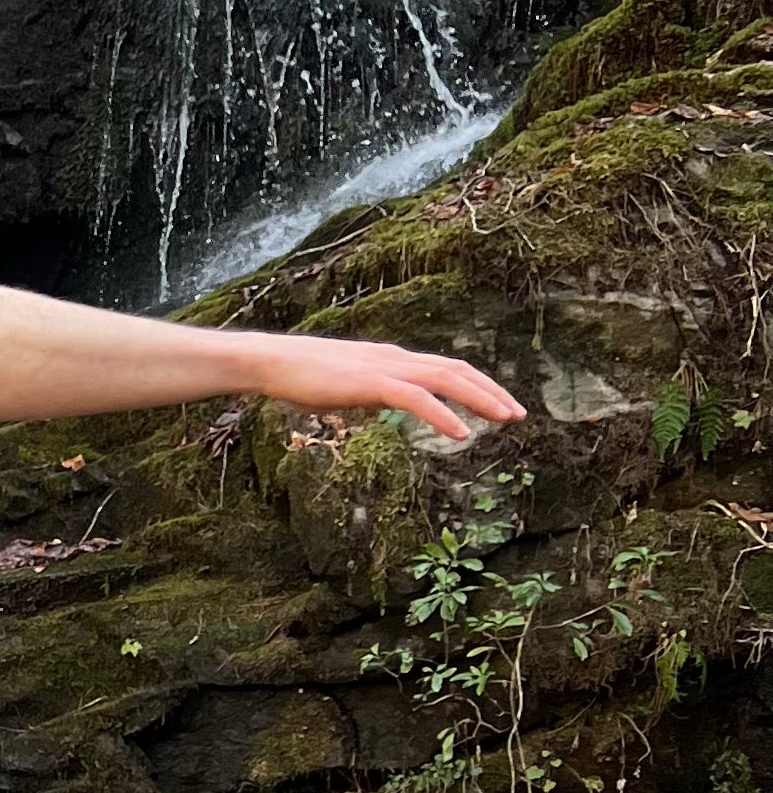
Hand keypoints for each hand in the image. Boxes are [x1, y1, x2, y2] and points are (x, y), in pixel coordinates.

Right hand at [262, 336, 525, 446]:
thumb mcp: (347, 385)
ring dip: (481, 399)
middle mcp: (397, 359)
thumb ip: (371, 390)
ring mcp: (386, 368)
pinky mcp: (372, 383)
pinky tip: (460, 434)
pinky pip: (417, 399)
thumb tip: (383, 401)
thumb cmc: (301, 376)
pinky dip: (443, 415)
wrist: (274, 362)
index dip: (477, 384)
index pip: (446, 367)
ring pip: (446, 379)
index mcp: (392, 360)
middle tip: (518, 415)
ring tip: (505, 419)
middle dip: (491, 391)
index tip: (499, 404)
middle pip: (457, 370)